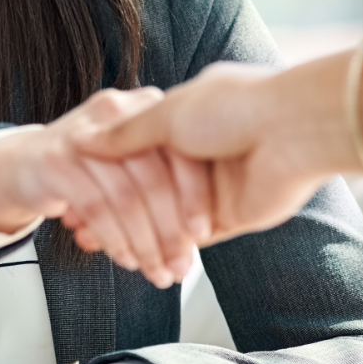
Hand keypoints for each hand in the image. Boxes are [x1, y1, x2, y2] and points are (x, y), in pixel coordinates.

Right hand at [0, 88, 199, 284]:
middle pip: (154, 178)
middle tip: (179, 267)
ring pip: (126, 197)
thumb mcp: (133, 161)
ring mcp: (83, 134)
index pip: (181, 154)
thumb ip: (167, 177)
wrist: (23, 163)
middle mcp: (116, 112)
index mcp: (144, 107)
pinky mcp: (56, 158)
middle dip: (171, 233)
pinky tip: (124, 258)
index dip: (194, 200)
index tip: (201, 237)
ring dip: (144, 244)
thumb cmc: (87, 167)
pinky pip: (96, 207)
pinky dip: (114, 240)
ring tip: (154, 271)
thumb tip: (202, 231)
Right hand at [79, 61, 347, 244]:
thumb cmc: (229, 110)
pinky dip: (153, 246)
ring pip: (157, 217)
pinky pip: (184, 238)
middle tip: (75, 231)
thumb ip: (125, 134)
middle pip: (142, 189)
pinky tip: (120, 254)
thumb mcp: (165, 115)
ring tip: (89, 245)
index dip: (103, 172)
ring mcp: (209, 188)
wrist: (291, 132)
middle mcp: (194, 153)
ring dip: (127, 233)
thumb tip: (83, 138)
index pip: (134, 153)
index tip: (72, 192)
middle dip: (111, 209)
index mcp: (182, 119)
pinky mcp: (225, 219)